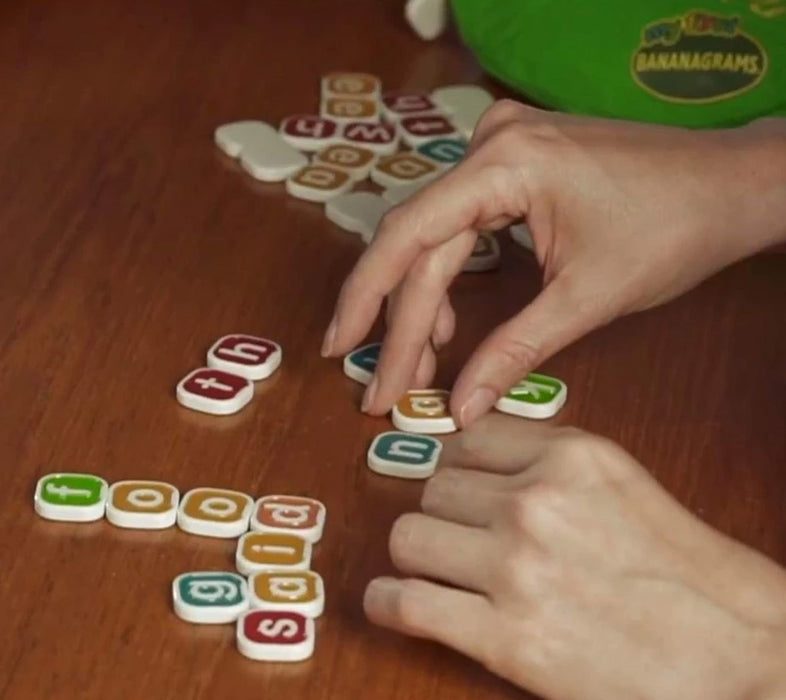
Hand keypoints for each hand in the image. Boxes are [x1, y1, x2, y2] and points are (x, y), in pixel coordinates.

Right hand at [321, 104, 785, 425]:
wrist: (732, 186)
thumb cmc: (675, 229)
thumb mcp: (586, 298)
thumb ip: (513, 353)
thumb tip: (459, 409)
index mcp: (504, 164)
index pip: (409, 238)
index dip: (366, 300)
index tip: (339, 350)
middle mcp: (490, 145)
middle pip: (419, 245)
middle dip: (399, 323)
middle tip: (381, 386)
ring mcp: (499, 149)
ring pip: (434, 238)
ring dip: (421, 305)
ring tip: (420, 366)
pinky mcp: (511, 166)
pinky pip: (458, 225)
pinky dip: (448, 276)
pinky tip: (447, 322)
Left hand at [363, 415, 785, 699]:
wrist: (743, 659)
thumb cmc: (691, 576)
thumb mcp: (622, 485)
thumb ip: (551, 464)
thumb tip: (481, 459)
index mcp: (572, 456)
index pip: (468, 440)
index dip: (457, 467)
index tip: (456, 487)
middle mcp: (537, 501)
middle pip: (434, 487)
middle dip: (442, 514)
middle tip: (459, 540)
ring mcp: (516, 567)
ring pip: (407, 536)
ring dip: (414, 556)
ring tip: (432, 572)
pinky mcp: (504, 637)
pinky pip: (405, 602)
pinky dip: (386, 603)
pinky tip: (391, 603)